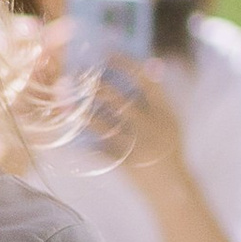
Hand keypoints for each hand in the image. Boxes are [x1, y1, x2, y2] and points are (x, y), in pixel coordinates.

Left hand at [62, 36, 185, 180]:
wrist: (172, 189)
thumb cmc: (170, 150)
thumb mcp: (173, 121)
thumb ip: (160, 96)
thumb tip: (151, 64)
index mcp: (166, 113)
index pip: (146, 81)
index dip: (126, 64)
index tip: (107, 52)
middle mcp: (152, 128)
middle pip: (120, 101)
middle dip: (96, 86)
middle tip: (78, 74)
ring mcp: (137, 147)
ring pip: (104, 124)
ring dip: (83, 111)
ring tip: (67, 99)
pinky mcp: (125, 165)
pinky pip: (98, 151)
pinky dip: (83, 143)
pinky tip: (67, 133)